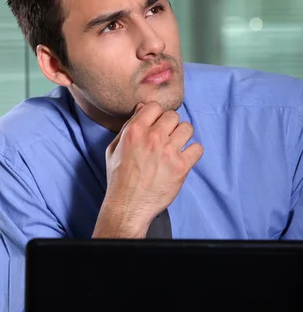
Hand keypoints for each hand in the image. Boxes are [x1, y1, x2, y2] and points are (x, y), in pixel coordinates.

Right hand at [96, 102, 202, 237]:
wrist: (128, 205)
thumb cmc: (119, 178)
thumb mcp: (114, 148)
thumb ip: (128, 127)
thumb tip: (142, 108)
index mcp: (135, 131)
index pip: (154, 106)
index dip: (156, 115)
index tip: (155, 125)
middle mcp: (153, 137)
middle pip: (173, 116)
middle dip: (170, 126)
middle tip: (165, 139)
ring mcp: (168, 152)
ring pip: (187, 128)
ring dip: (182, 136)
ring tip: (175, 148)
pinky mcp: (181, 166)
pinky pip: (197, 148)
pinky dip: (192, 152)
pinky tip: (183, 159)